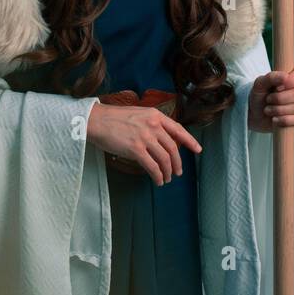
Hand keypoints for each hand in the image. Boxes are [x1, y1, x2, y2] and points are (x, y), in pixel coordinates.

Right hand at [86, 103, 202, 185]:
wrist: (95, 121)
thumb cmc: (112, 118)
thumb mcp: (137, 114)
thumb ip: (150, 124)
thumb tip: (160, 140)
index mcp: (155, 115)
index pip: (178, 129)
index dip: (190, 141)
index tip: (198, 150)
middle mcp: (153, 125)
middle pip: (173, 148)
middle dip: (177, 162)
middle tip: (178, 172)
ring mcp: (145, 137)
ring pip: (164, 159)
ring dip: (168, 172)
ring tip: (167, 179)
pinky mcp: (136, 149)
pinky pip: (152, 166)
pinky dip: (158, 176)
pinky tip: (158, 180)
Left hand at [247, 62, 293, 132]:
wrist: (256, 113)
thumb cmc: (259, 95)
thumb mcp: (259, 84)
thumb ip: (270, 77)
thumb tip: (285, 76)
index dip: (290, 82)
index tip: (276, 88)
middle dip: (280, 99)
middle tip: (268, 100)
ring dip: (279, 110)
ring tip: (267, 110)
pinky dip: (284, 120)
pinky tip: (275, 120)